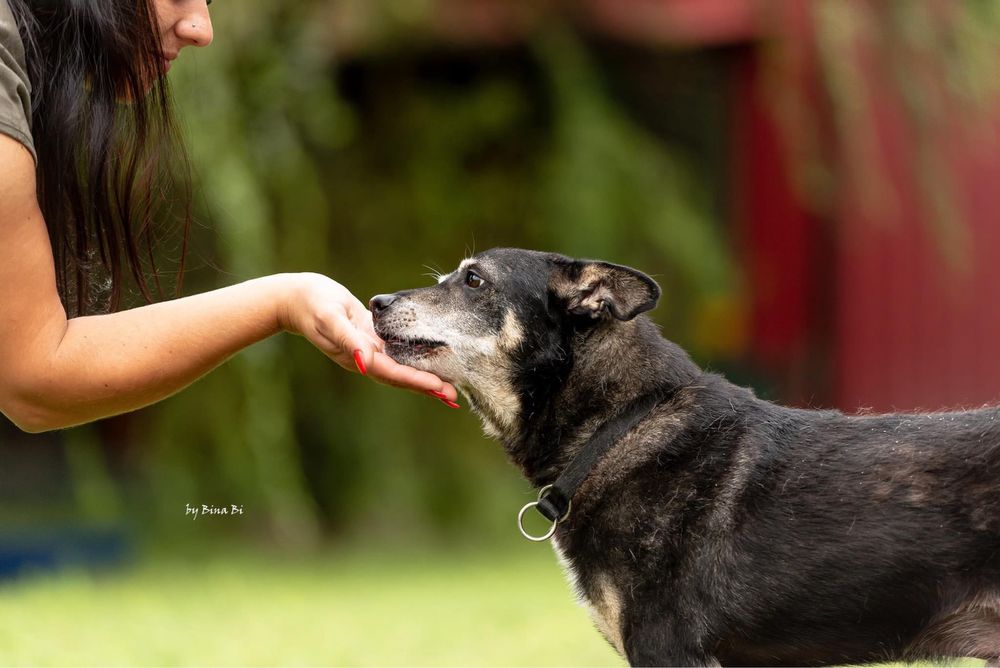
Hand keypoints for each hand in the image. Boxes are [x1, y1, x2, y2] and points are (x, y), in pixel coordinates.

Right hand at [278, 273, 458, 404]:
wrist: (298, 298)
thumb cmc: (313, 305)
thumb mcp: (330, 319)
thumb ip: (347, 339)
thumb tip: (364, 361)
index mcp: (359, 356)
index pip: (394, 373)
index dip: (417, 381)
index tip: (440, 388)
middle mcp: (367, 357)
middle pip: (402, 377)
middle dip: (427, 386)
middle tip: (455, 395)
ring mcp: (370, 349)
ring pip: (403, 367)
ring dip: (424, 377)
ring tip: (449, 384)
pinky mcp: (372, 338)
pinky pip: (398, 353)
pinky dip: (415, 360)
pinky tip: (431, 361)